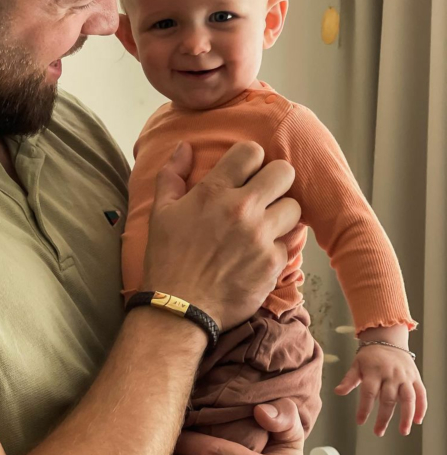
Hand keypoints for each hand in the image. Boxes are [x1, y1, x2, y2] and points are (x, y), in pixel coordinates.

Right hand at [142, 141, 300, 330]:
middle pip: (284, 173)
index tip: (246, 172)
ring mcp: (260, 237)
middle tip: (264, 194)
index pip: (251, 152)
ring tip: (265, 225)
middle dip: (276, 180)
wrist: (179, 308)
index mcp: (214, 192)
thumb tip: (185, 147)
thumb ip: (172, 174)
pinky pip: (289, 245)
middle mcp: (241, 209)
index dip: (250, 159)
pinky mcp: (273, 263)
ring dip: (281, 214)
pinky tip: (259, 255)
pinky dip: (276, 248)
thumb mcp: (160, 212)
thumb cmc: (167, 258)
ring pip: (294, 208)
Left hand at [335, 346, 427, 435]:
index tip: (360, 422)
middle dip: (383, 418)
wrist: (388, 339)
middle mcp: (390, 374)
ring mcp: (404, 376)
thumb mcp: (356, 364)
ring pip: (408, 398)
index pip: (368, 393)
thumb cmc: (370, 356)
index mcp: (374, 371)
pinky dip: (421, 407)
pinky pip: (421, 393)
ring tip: (404, 431)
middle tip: (378, 432)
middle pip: (388, 399)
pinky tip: (418, 420)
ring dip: (406, 416)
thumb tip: (337, 392)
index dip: (364, 409)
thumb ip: (349, 380)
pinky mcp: (415, 377)